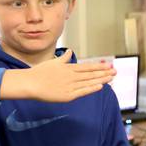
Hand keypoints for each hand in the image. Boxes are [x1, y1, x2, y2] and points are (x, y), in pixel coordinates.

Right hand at [0, 49, 116, 101]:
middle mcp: (71, 76)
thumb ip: (64, 58)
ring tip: (111, 78)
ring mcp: (70, 86)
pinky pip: (82, 91)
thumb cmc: (39, 73)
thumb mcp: (53, 62)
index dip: (99, 67)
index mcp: (69, 68)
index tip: (109, 65)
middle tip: (116, 71)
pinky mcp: (67, 95)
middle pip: (91, 74)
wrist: (29, 83)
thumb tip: (70, 50)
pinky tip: (100, 86)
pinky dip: (91, 89)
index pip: (88, 67)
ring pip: (89, 82)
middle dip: (104, 72)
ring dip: (101, 79)